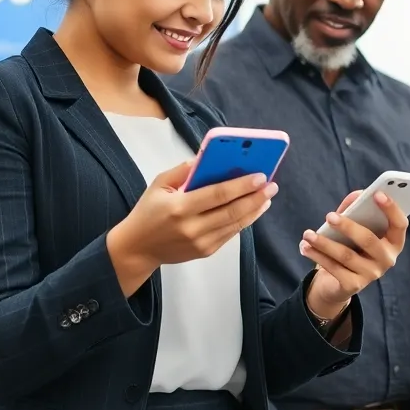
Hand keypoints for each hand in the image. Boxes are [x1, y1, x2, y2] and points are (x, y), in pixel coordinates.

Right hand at [107, 159, 277, 295]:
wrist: (137, 248)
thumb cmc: (148, 211)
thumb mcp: (159, 184)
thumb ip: (183, 170)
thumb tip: (209, 158)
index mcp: (179, 207)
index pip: (218, 194)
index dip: (242, 185)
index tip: (260, 175)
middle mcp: (192, 227)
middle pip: (232, 210)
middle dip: (255, 197)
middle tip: (271, 185)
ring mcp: (200, 242)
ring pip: (235, 224)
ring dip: (255, 209)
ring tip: (267, 196)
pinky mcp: (205, 251)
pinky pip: (230, 234)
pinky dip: (244, 221)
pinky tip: (253, 209)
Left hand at [299, 191, 407, 317]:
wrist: (339, 281)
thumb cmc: (352, 246)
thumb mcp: (355, 227)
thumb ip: (357, 209)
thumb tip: (357, 195)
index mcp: (393, 242)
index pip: (400, 224)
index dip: (392, 209)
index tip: (378, 193)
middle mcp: (387, 259)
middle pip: (369, 240)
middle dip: (348, 227)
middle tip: (329, 216)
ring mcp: (371, 274)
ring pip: (346, 255)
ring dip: (324, 243)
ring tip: (308, 234)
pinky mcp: (353, 286)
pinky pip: (334, 268)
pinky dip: (317, 256)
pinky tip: (305, 247)